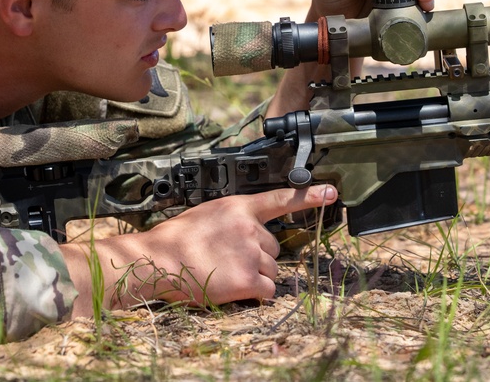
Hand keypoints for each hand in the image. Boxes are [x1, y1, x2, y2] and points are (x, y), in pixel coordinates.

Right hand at [62, 184, 338, 314]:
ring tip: (226, 275)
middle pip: (274, 248)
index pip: (281, 199)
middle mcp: (250, 228)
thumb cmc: (173, 241)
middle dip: (258, 257)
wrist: (157, 262)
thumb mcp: (205, 216)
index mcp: (238, 207)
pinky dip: (257, 296)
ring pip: (273, 271)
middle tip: (229, 261)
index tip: (332, 193)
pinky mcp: (249, 280)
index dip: (309, 196)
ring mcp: (251, 254)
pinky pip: (268, 292)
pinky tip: (236, 291)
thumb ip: (230, 221)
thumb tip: (243, 235)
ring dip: (256, 277)